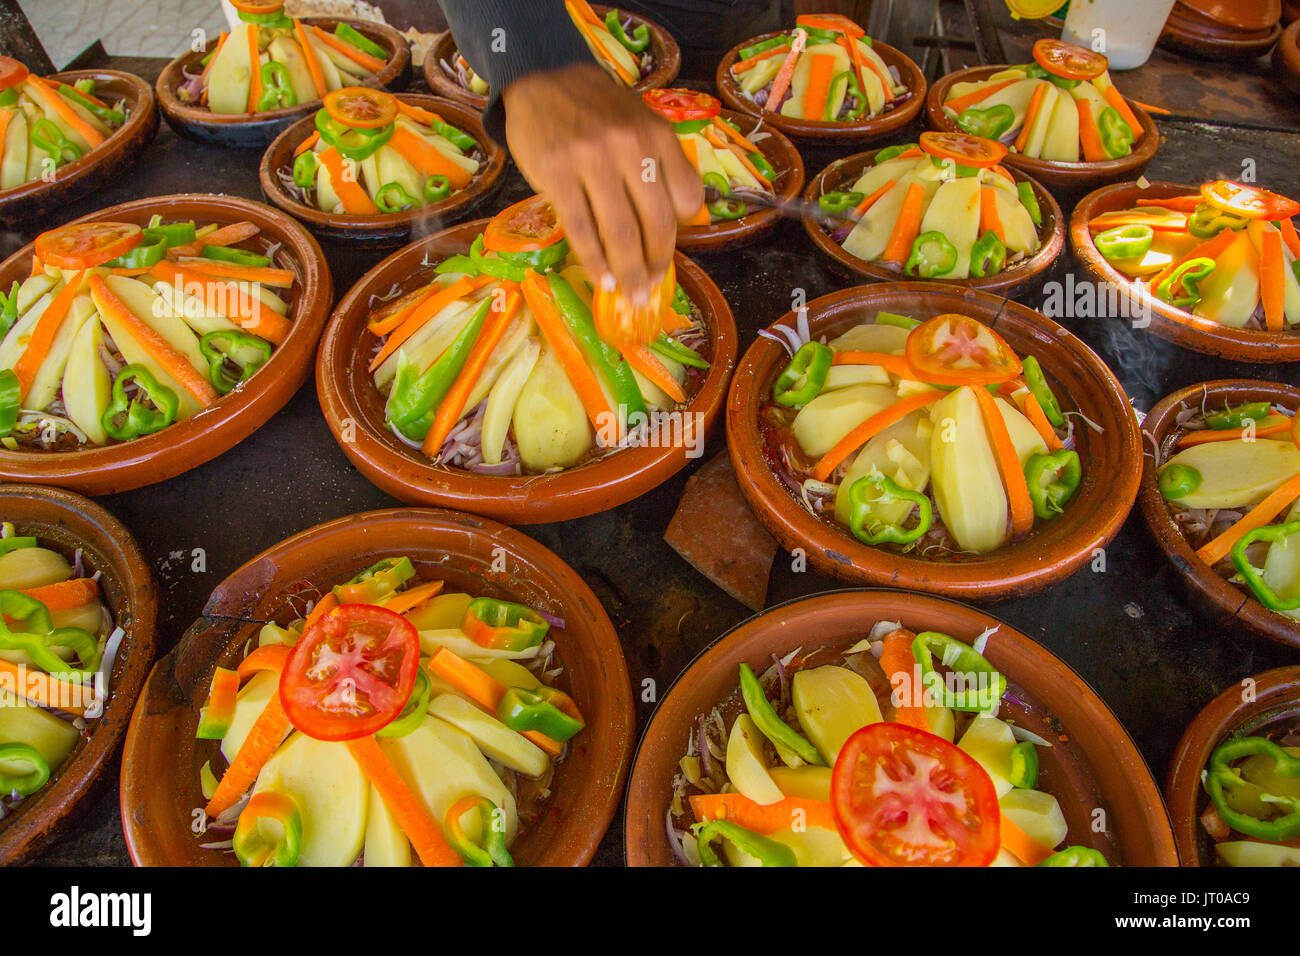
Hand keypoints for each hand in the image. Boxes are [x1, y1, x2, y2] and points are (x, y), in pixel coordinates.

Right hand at [503, 62, 702, 303]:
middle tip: (649, 289)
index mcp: (658, 136)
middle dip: (655, 265)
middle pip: (655, 223)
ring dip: (627, 273)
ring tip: (630, 295)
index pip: (686, 199)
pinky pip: (581, 229)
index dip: (680, 233)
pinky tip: (601, 278)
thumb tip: (678, 221)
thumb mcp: (641, 121)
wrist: (543, 77)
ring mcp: (592, 160)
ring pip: (619, 232)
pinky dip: (594, 260)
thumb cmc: (596, 108)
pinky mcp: (557, 174)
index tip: (665, 250)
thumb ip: (660, 162)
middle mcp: (631, 147)